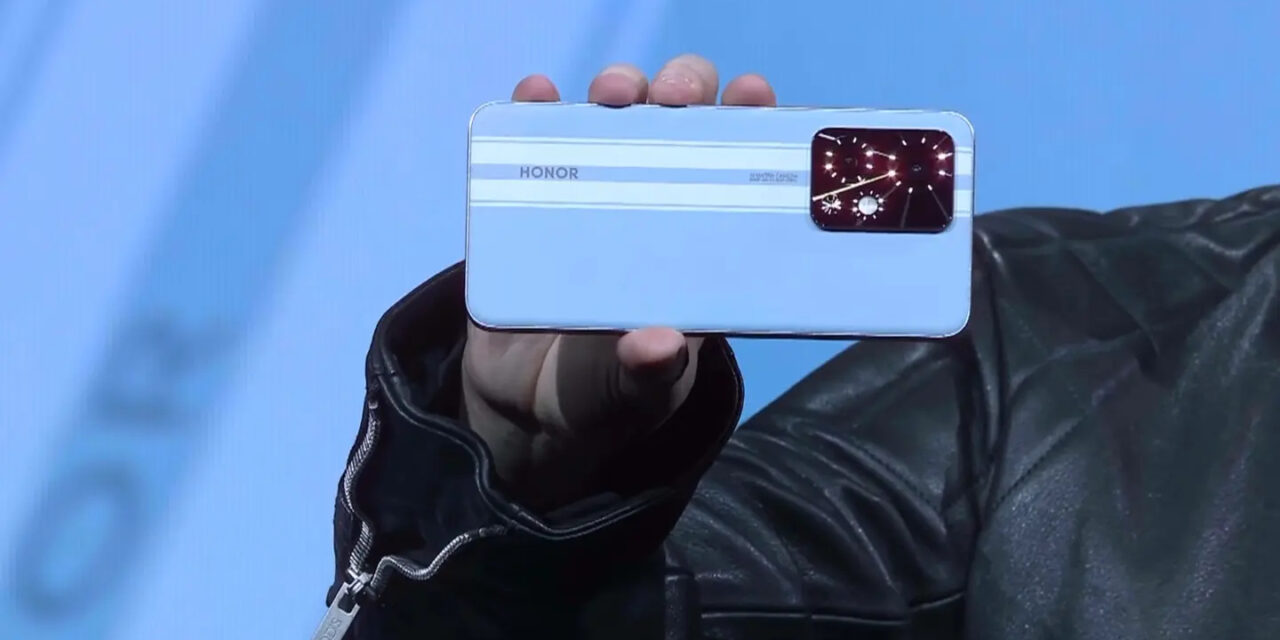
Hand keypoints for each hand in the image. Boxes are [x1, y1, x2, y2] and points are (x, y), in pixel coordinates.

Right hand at [462, 55, 776, 509]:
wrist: (524, 409)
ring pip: (615, 118)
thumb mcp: (637, 392)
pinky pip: (536, 142)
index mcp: (703, 243)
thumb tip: (658, 345)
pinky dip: (535, 110)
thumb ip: (648, 374)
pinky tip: (535, 95)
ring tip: (613, 94)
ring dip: (621, 89)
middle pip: (681, 122)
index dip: (752, 122)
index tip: (754, 95)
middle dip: (685, 90)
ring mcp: (593, 194)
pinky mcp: (534, 199)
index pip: (739, 167)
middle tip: (676, 98)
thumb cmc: (605, 394)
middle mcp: (655, 204)